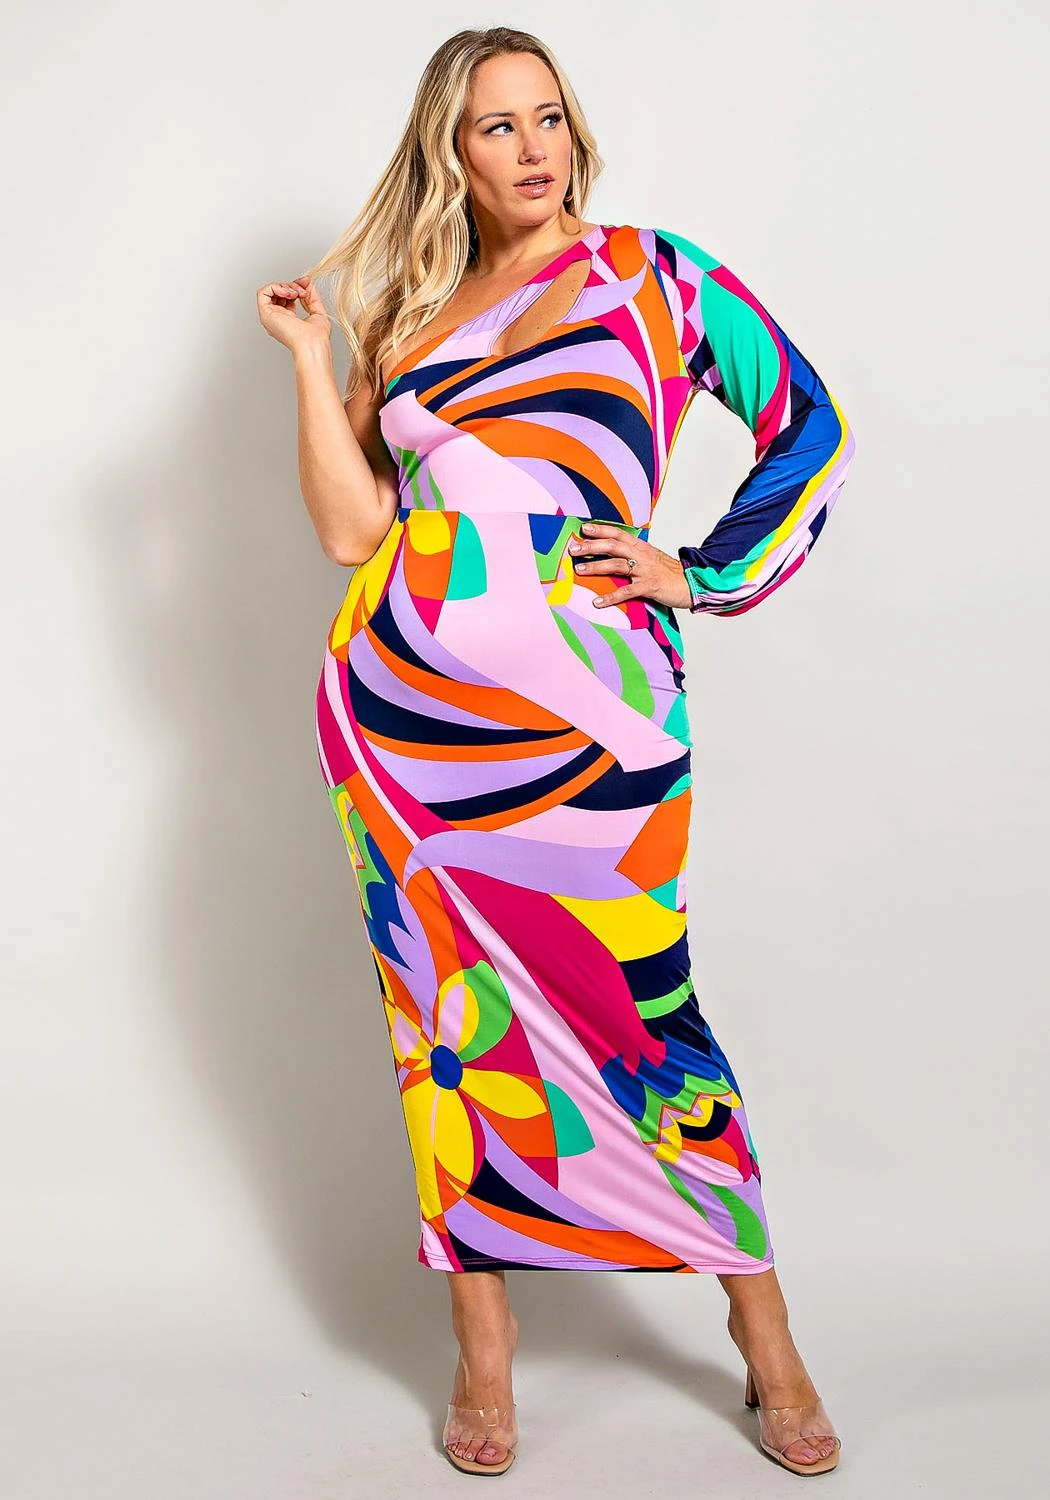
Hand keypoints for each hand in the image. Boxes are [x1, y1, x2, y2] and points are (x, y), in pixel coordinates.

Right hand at [256, 274, 331, 354]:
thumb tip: (306, 281)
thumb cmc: (317, 337)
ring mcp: (270, 316)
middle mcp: (277, 318)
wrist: (313, 343)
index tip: (306, 282)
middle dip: (292, 286)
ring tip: (297, 293)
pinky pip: (263, 292)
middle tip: (303, 292)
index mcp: (288, 319)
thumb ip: (311, 295)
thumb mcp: (317, 310)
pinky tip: (289, 293)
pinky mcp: (265, 314)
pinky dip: (276, 287)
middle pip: (279, 292)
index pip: (286, 296)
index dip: (295, 286)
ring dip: (286, 286)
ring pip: (271, 291)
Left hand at [566, 521, 693, 611]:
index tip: (584, 528)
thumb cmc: (669, 572)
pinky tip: (597, 602)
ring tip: (579, 570)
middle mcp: (641, 555)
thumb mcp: (651, 557)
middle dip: (592, 546)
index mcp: (641, 547)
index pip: (618, 534)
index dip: (601, 529)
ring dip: (596, 566)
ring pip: (617, 565)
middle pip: (613, 546)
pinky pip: (626, 591)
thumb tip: (615, 552)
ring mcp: (645, 570)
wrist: (691, 583)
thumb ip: (634, 553)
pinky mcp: (649, 586)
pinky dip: (611, 597)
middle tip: (574, 549)